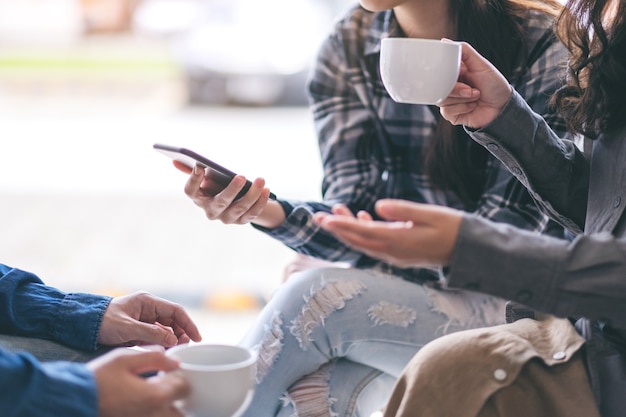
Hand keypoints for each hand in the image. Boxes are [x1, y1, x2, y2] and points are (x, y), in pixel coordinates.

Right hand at [88, 348, 188, 416]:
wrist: (71, 400)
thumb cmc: (96, 379)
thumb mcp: (125, 359)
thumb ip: (154, 358)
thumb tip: (174, 362)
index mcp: (155, 397)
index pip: (184, 388)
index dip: (179, 377)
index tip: (169, 372)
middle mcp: (152, 415)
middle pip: (181, 411)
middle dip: (177, 399)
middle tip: (165, 386)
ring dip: (168, 409)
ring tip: (153, 397)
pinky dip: (154, 414)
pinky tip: (142, 405)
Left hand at [98, 291, 201, 347]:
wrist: (83, 325)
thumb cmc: (103, 322)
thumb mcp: (128, 328)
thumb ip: (152, 334)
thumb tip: (173, 340)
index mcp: (148, 301)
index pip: (176, 311)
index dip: (188, 324)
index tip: (197, 338)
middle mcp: (149, 308)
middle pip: (173, 320)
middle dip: (181, 333)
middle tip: (184, 348)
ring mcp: (144, 318)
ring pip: (166, 329)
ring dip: (172, 339)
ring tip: (175, 351)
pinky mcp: (139, 328)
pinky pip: (156, 335)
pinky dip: (161, 343)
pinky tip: (164, 351)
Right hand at [177, 162, 282, 227]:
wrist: (234, 201)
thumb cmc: (216, 184)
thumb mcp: (206, 177)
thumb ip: (194, 170)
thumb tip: (176, 159)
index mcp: (198, 198)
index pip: (190, 191)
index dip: (193, 180)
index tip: (199, 166)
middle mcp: (210, 211)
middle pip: (220, 201)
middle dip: (231, 189)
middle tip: (241, 176)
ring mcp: (226, 218)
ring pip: (240, 208)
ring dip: (252, 194)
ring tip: (260, 179)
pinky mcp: (241, 221)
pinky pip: (252, 213)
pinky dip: (260, 202)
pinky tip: (266, 190)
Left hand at [313, 199, 462, 267]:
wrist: (469, 251)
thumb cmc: (453, 228)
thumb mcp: (430, 214)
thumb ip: (403, 211)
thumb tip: (377, 207)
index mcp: (399, 241)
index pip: (363, 232)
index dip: (343, 225)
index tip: (325, 218)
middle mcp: (393, 251)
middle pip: (358, 241)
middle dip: (337, 229)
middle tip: (317, 217)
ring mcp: (396, 255)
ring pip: (364, 243)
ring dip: (348, 230)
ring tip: (335, 212)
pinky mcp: (400, 254)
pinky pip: (375, 245)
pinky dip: (364, 232)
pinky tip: (361, 217)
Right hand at [437, 41, 512, 128]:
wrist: (502, 108)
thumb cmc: (495, 85)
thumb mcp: (481, 64)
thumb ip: (465, 51)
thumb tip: (444, 42)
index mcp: (455, 73)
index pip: (439, 71)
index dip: (443, 73)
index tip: (454, 74)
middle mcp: (450, 86)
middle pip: (438, 86)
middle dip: (456, 89)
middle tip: (470, 89)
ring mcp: (450, 100)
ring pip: (441, 99)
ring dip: (461, 99)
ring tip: (475, 96)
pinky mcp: (451, 114)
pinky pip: (446, 111)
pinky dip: (462, 108)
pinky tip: (472, 106)